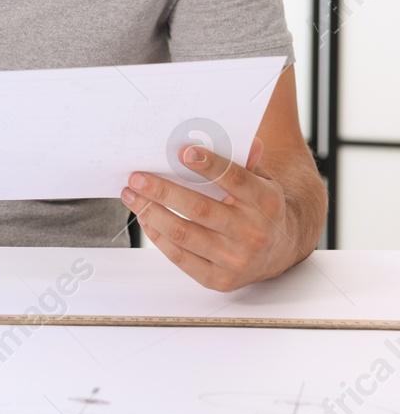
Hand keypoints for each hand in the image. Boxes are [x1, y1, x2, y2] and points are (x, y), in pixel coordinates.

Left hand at [122, 138, 299, 291]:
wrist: (281, 250)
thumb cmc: (261, 207)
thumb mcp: (262, 180)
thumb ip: (243, 160)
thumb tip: (225, 135)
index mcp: (266, 202)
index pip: (235, 179)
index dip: (209, 165)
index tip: (182, 151)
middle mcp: (253, 233)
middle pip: (199, 209)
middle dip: (162, 191)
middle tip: (136, 177)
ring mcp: (236, 259)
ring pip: (184, 233)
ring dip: (151, 212)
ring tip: (132, 195)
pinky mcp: (219, 279)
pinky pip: (180, 257)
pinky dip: (157, 236)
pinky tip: (145, 217)